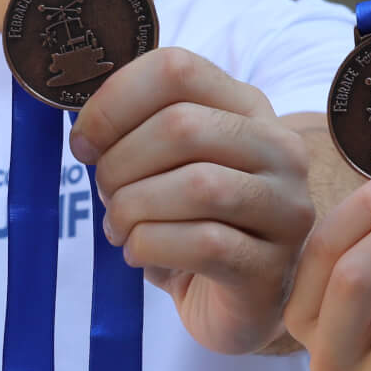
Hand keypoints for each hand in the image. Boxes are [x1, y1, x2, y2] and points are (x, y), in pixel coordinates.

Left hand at [70, 47, 313, 354]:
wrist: (238, 301)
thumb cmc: (192, 223)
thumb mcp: (168, 165)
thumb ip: (137, 130)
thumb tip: (86, 130)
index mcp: (247, 107)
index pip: (177, 69)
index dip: (115, 101)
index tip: (84, 143)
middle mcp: (280, 150)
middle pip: (182, 125)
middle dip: (121, 163)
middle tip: (106, 194)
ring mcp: (286, 209)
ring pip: (198, 185)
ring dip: (134, 208)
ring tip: (120, 227)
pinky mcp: (272, 266)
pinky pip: (204, 243)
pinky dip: (151, 246)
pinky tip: (139, 254)